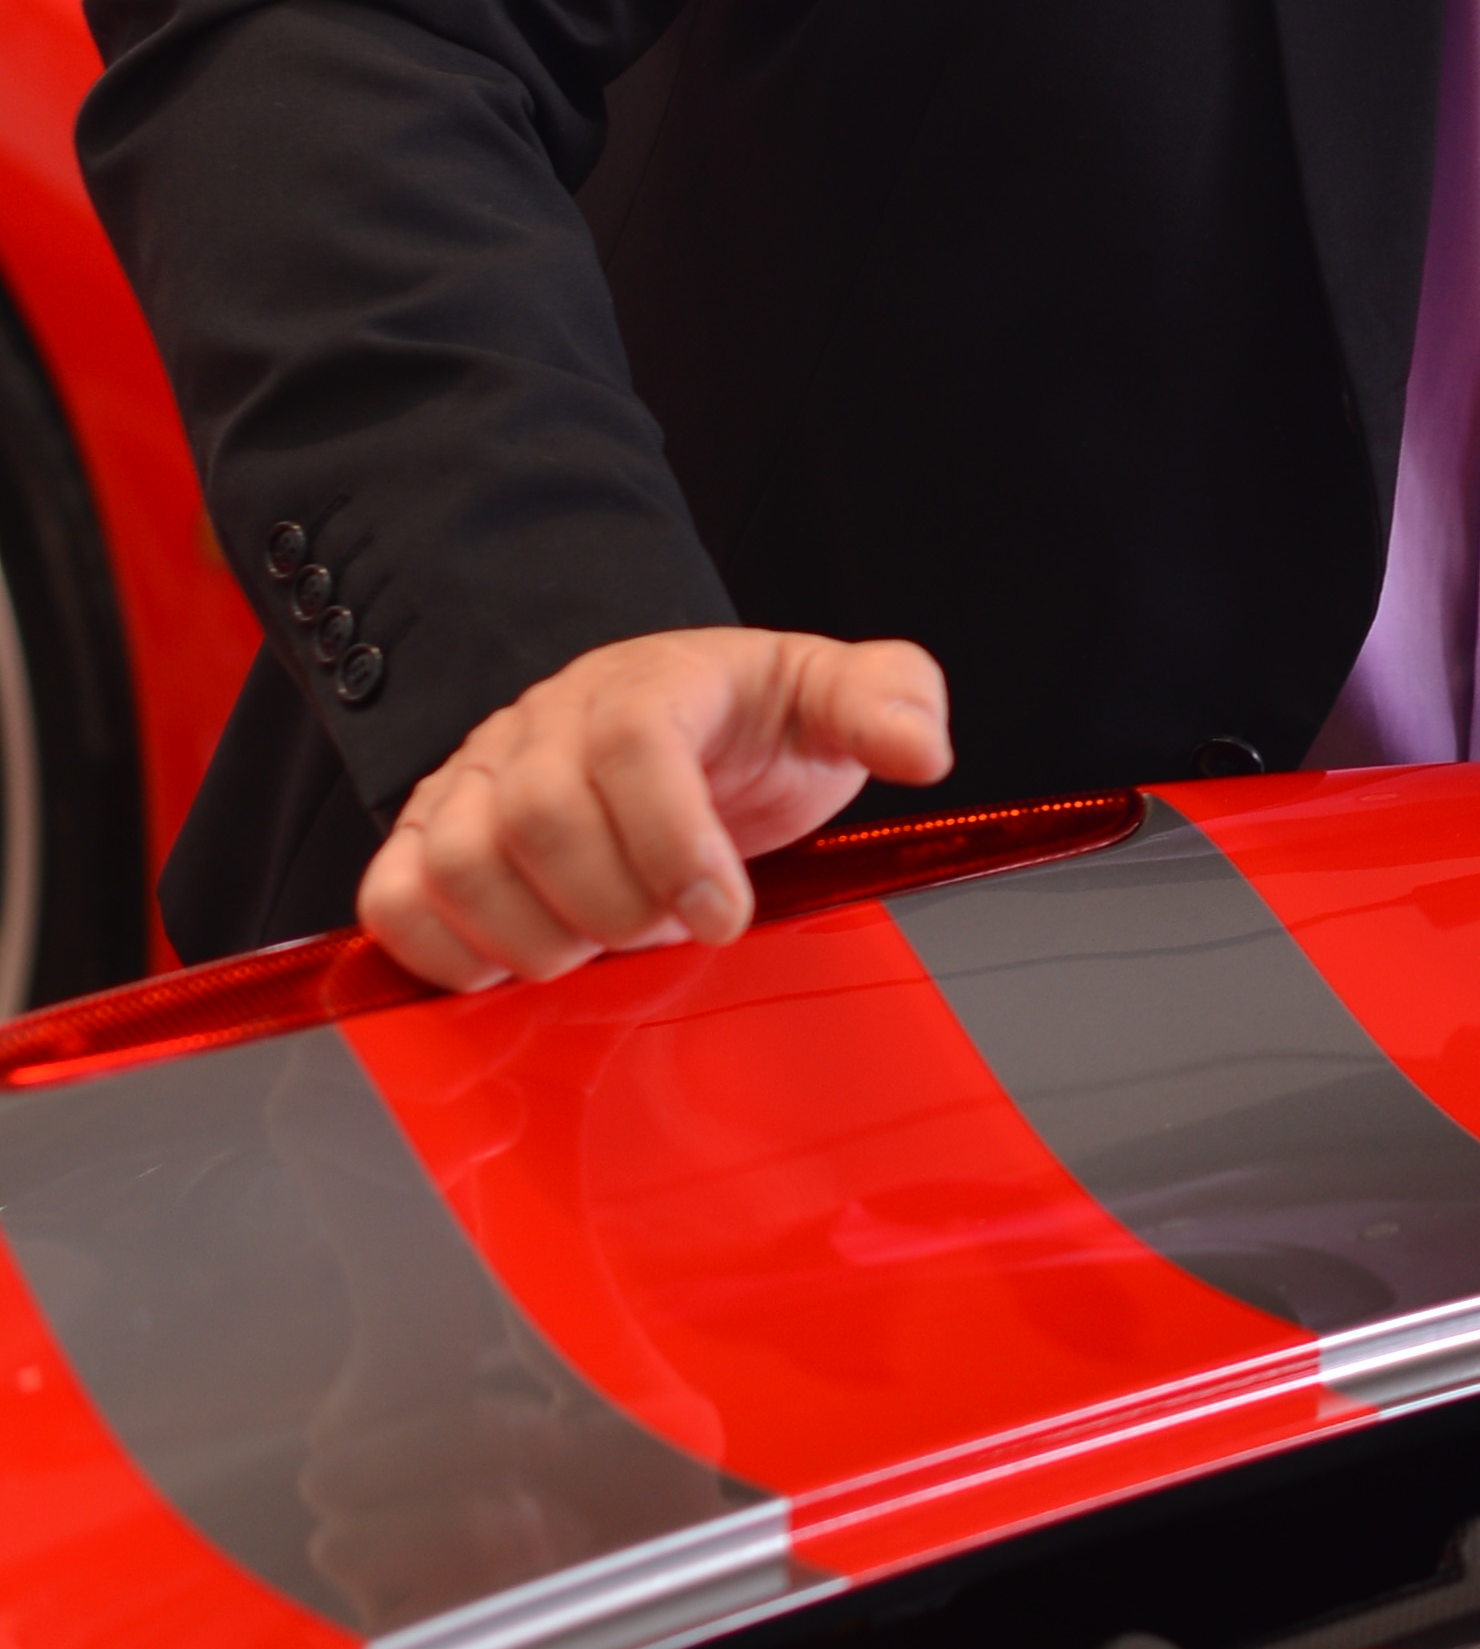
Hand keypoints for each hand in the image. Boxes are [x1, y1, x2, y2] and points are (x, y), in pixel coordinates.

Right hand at [355, 626, 951, 993]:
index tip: (724, 916)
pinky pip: (389, 897)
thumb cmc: (752, 731)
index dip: (675, 843)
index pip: (633, 744)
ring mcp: (476, 778)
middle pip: (538, 816)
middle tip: (666, 933)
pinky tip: (513, 966)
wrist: (681, 734)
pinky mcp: (429, 838)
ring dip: (536, 936)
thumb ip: (887, 702)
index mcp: (649, 682)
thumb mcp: (832, 703)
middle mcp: (545, 722)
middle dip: (615, 905)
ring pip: (455, 860)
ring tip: (602, 949)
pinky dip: (439, 949)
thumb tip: (920, 748)